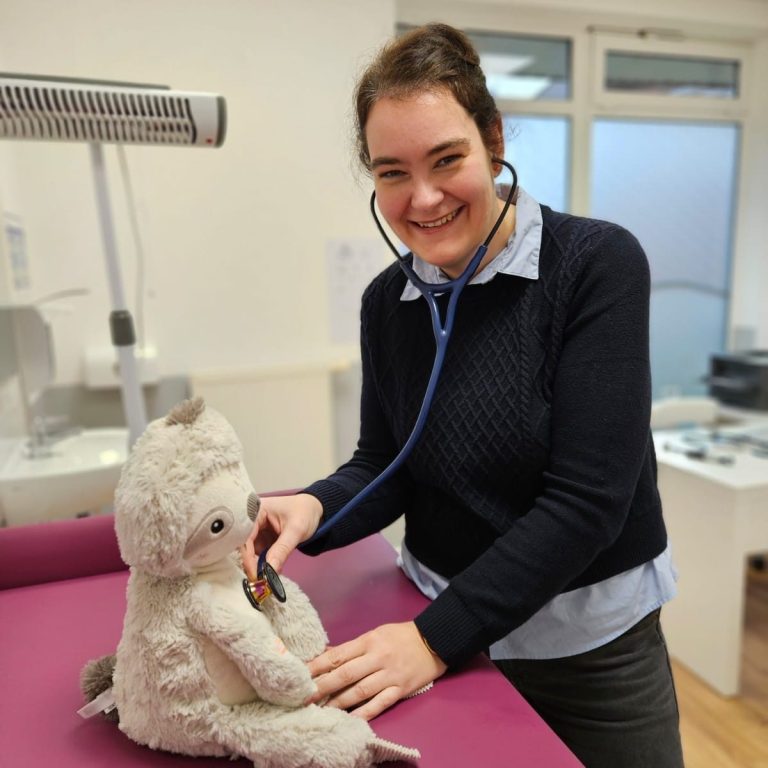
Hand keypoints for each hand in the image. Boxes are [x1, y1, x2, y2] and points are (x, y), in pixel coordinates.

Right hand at [240, 493, 322, 579]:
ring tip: (265, 578)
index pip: (245, 535)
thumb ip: (282, 549)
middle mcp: (252, 519)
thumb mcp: (295, 531)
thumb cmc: (305, 513)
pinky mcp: (262, 538)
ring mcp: (257, 530)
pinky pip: (257, 553)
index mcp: (256, 510)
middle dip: (250, 562)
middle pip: (244, 544)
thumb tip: (269, 570)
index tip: (254, 573)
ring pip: (250, 551)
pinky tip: (269, 572)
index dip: (247, 555)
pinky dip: (263, 563)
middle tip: (258, 580)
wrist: (315, 510)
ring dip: (256, 565)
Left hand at [307, 621, 446, 720]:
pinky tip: (351, 720)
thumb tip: (326, 655)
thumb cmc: (400, 636)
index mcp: (369, 641)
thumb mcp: (375, 634)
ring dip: (339, 702)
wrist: (434, 641)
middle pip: (345, 674)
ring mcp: (389, 675)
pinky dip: (365, 713)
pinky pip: (380, 703)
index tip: (301, 674)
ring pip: (360, 691)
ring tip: (322, 710)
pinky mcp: (400, 689)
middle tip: (304, 697)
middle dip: (323, 686)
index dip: (318, 665)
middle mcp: (377, 658)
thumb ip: (353, 647)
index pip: (338, 654)